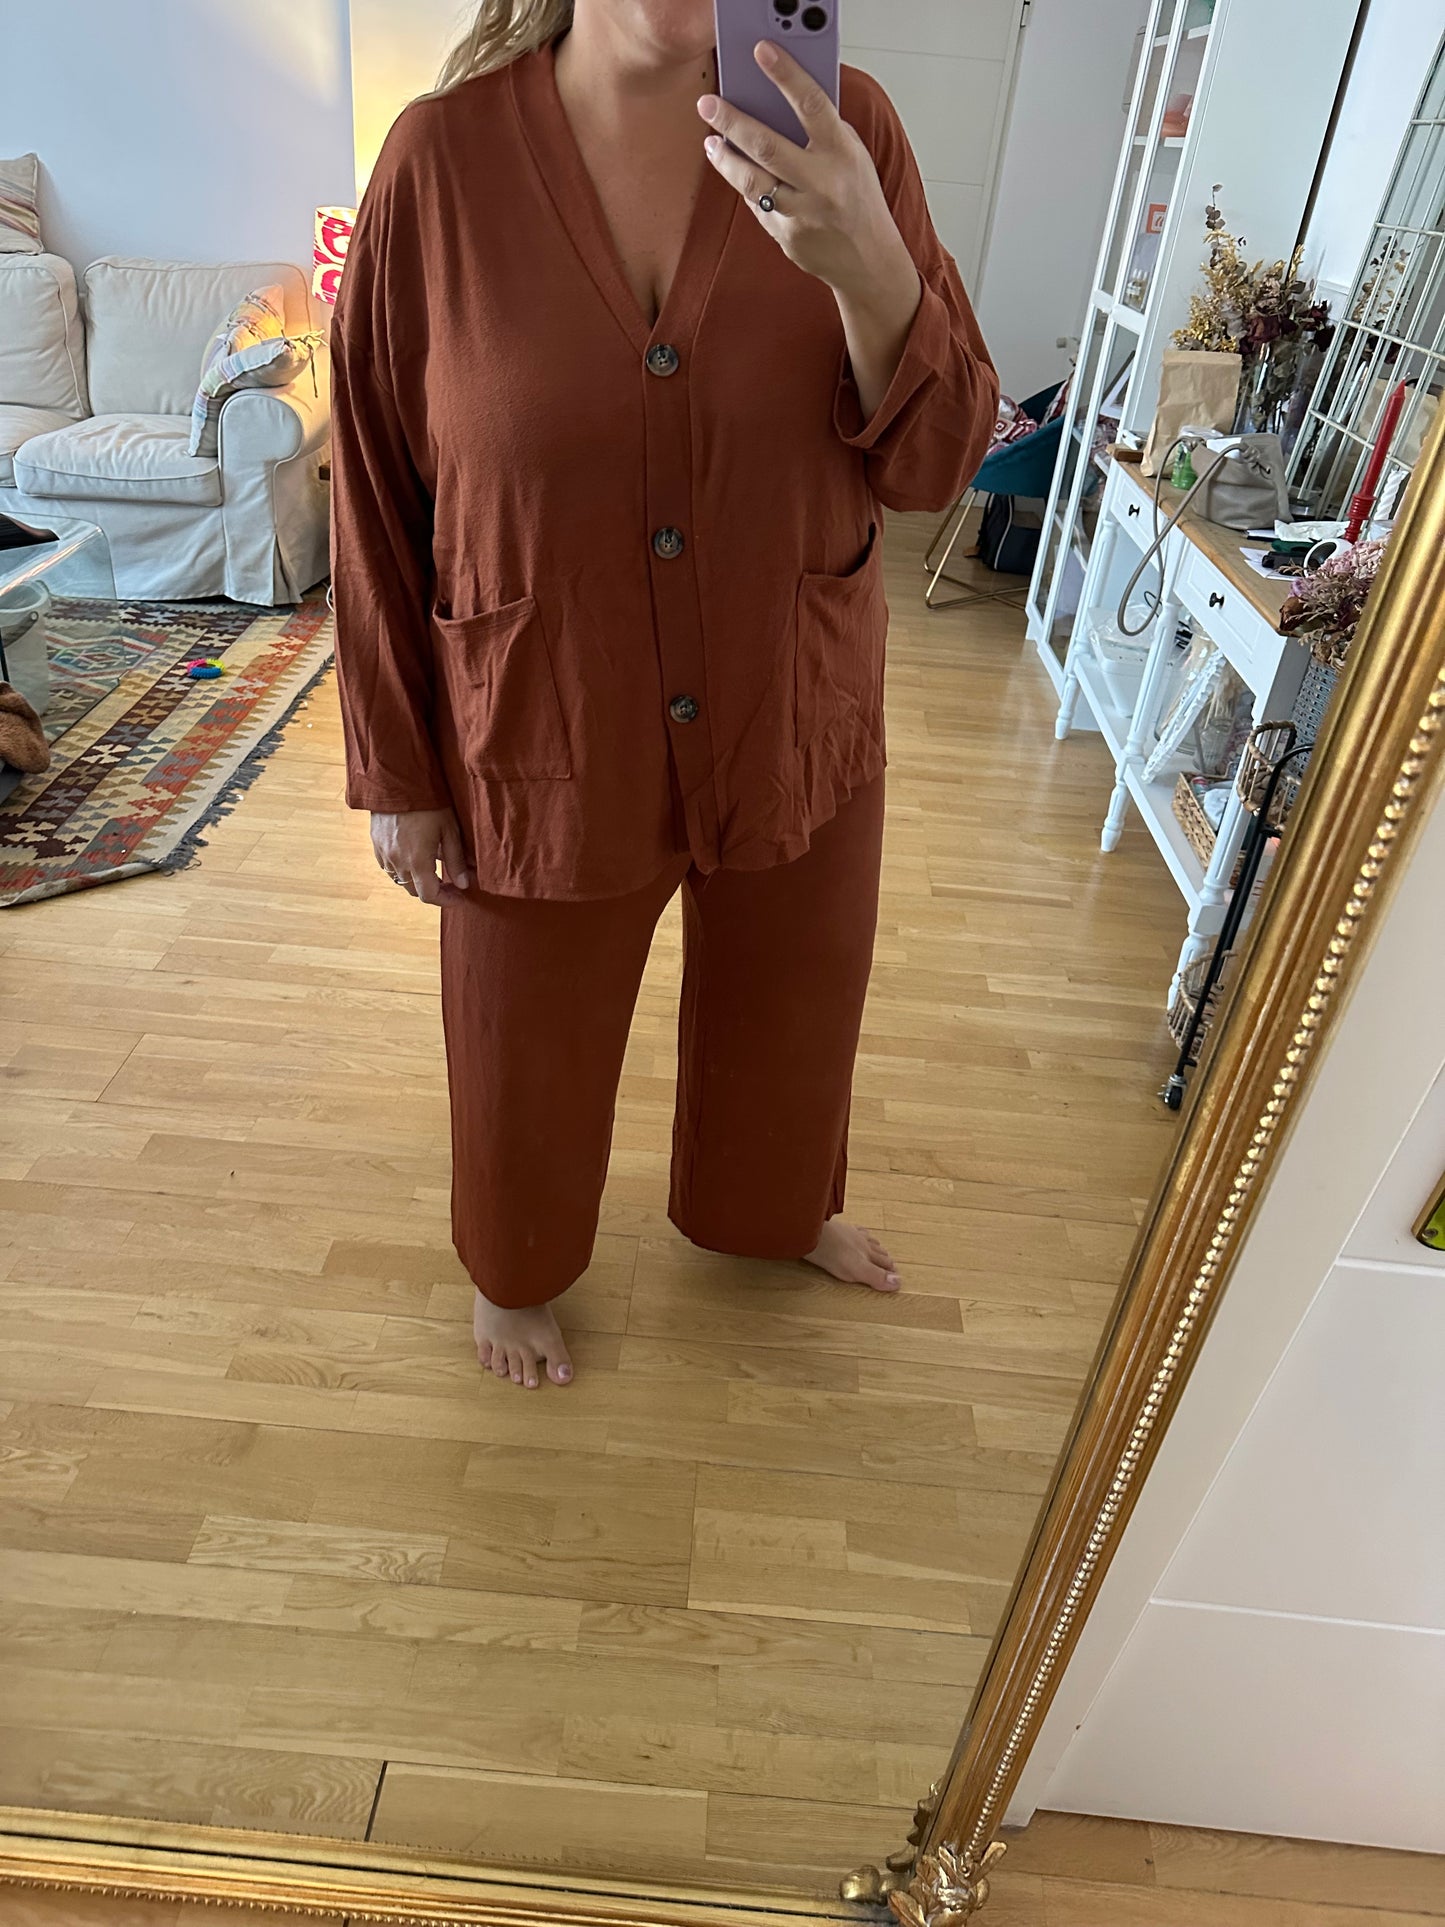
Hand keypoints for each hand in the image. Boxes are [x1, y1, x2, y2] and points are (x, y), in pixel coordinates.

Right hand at [371, 808, 470, 906]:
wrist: (397, 780)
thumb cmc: (428, 802)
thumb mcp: (449, 830)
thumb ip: (456, 859)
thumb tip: (464, 884)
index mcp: (417, 862)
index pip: (430, 895)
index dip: (446, 901)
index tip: (459, 897)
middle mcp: (397, 862)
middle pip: (414, 891)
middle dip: (433, 891)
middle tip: (450, 884)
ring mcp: (384, 853)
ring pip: (400, 880)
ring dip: (416, 881)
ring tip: (433, 871)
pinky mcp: (376, 843)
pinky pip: (388, 866)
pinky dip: (401, 869)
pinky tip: (412, 858)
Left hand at [697, 42, 917, 309]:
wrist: (868, 259)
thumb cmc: (858, 198)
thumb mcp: (852, 156)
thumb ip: (821, 132)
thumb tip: (777, 104)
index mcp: (842, 153)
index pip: (812, 105)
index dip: (786, 75)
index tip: (761, 52)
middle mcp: (822, 183)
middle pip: (768, 146)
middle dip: (732, 121)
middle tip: (707, 104)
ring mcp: (802, 213)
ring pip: (752, 181)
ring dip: (726, 158)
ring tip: (712, 141)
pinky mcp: (787, 236)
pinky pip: (758, 205)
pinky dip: (745, 185)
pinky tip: (734, 170)